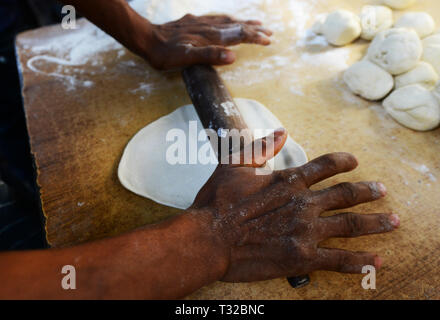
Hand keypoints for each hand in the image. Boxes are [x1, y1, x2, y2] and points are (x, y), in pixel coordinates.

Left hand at [142, 14, 272, 69]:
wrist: (146, 39)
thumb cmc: (165, 54)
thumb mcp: (186, 58)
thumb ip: (210, 56)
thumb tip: (233, 56)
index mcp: (210, 37)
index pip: (237, 35)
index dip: (254, 37)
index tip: (267, 40)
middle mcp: (208, 27)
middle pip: (236, 26)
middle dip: (254, 29)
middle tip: (270, 33)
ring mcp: (201, 23)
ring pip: (227, 20)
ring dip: (244, 23)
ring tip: (256, 24)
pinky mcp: (193, 22)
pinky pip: (216, 18)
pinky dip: (228, 20)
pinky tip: (228, 20)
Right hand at [189, 129, 399, 281]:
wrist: (209, 239)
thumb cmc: (217, 203)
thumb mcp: (234, 166)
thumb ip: (260, 149)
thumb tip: (281, 132)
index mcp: (289, 181)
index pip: (325, 166)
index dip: (343, 162)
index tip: (355, 162)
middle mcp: (304, 203)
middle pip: (346, 195)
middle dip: (368, 192)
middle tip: (382, 191)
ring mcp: (306, 231)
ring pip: (351, 225)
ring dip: (376, 222)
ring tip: (394, 221)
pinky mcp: (303, 257)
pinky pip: (339, 260)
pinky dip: (360, 261)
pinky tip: (376, 261)